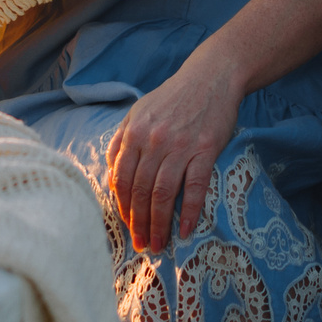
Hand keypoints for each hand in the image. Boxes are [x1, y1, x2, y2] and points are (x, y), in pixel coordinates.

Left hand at [106, 53, 239, 252]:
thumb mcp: (139, 112)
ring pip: (163, 194)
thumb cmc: (173, 97)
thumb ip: (121, 141)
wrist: (211, 77)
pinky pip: (194, 187)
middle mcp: (153, 141)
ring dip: (160, 224)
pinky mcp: (205, 149)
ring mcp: (180, 146)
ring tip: (159, 244)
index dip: (122, 208)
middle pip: (140, 192)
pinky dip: (188, 211)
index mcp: (134, 133)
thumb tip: (111, 175)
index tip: (127, 227)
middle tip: (142, 245)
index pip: (121, 180)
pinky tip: (185, 230)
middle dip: (139, 223)